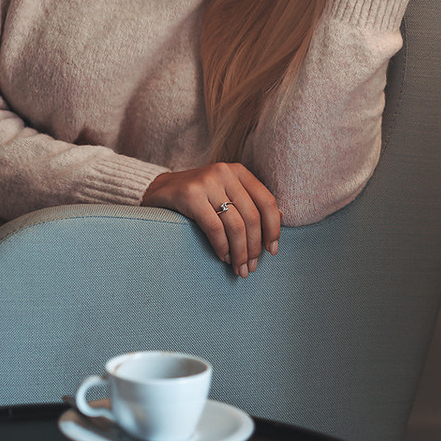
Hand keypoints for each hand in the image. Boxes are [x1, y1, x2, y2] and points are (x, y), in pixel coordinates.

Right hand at [142, 163, 281, 276]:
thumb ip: (249, 202)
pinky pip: (214, 228)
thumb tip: (281, 217)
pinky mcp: (190, 195)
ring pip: (235, 225)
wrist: (158, 190)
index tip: (272, 251)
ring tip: (239, 268)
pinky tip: (223, 257)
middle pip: (251, 217)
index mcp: (239, 171)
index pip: (266, 201)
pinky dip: (222, 247)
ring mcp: (207, 182)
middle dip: (254, 247)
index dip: (273, 229)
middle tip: (251, 267)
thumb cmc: (198, 197)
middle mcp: (225, 172)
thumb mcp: (226, 193)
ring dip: (239, 252)